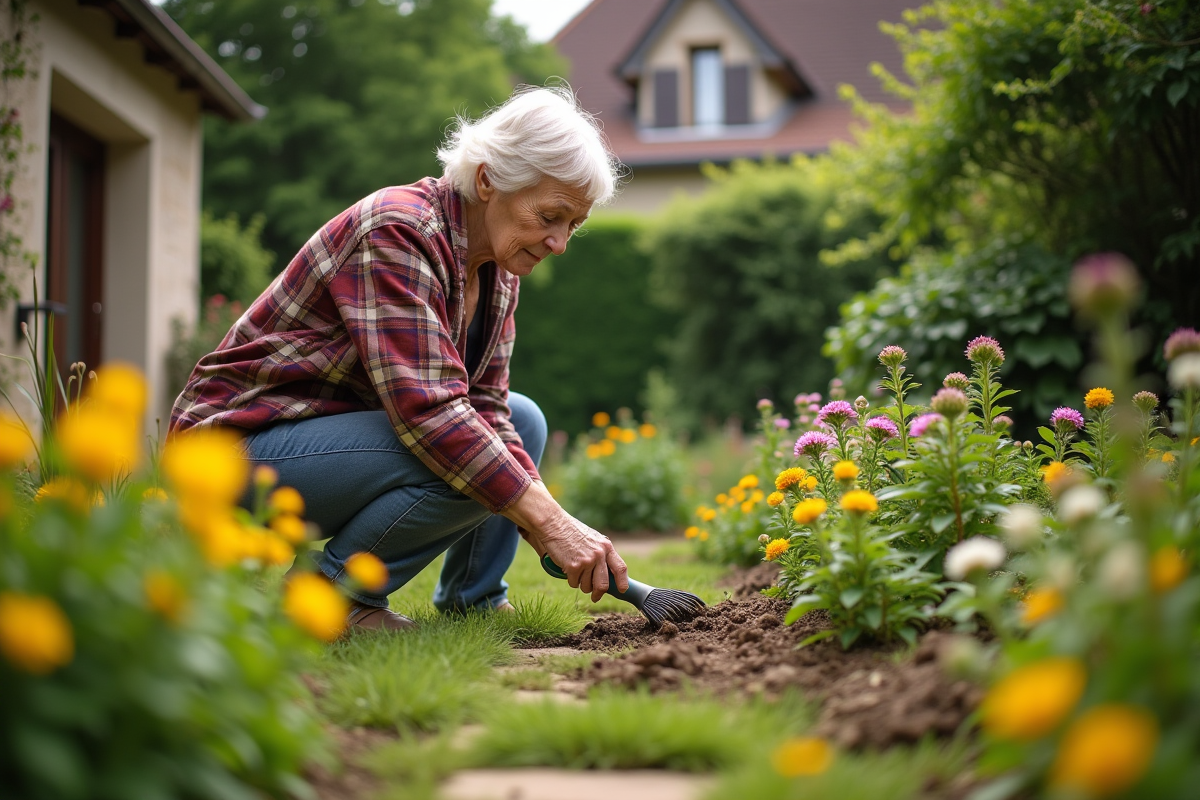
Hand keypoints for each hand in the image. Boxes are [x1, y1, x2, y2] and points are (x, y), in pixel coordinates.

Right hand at [506, 482, 628, 601]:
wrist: (554, 524)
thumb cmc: (571, 531)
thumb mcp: (593, 539)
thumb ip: (601, 553)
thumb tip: (606, 573)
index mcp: (606, 547)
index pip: (620, 568)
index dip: (622, 582)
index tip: (622, 590)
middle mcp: (599, 555)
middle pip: (603, 584)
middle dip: (598, 593)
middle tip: (595, 597)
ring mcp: (587, 561)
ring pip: (587, 586)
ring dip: (581, 584)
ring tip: (576, 573)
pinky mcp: (573, 567)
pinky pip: (574, 583)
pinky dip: (571, 580)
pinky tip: (567, 569)